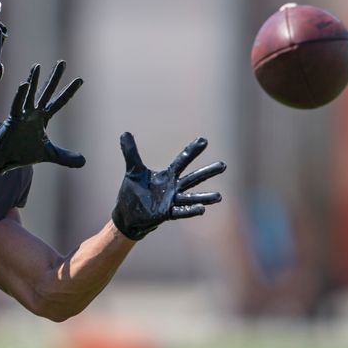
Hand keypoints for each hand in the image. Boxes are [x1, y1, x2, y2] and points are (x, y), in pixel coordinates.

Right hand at [0, 61, 84, 173]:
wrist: (5, 158)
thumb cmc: (23, 152)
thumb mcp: (49, 154)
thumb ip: (66, 157)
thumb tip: (84, 162)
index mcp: (43, 118)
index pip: (59, 102)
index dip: (69, 91)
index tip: (80, 79)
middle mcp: (34, 112)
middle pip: (47, 91)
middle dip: (55, 77)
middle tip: (62, 62)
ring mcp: (23, 114)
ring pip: (30, 94)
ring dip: (33, 80)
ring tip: (37, 66)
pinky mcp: (13, 119)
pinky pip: (17, 105)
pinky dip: (20, 95)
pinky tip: (24, 84)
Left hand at [111, 132, 225, 239]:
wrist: (127, 214)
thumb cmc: (133, 192)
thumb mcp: (132, 170)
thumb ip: (131, 153)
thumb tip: (125, 133)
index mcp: (167, 176)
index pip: (182, 161)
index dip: (192, 151)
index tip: (204, 140)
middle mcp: (173, 188)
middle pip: (193, 178)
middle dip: (207, 172)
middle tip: (223, 165)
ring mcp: (171, 201)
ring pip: (191, 198)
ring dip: (204, 197)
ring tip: (219, 197)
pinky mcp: (166, 213)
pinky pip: (181, 211)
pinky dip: (191, 210)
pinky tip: (202, 209)